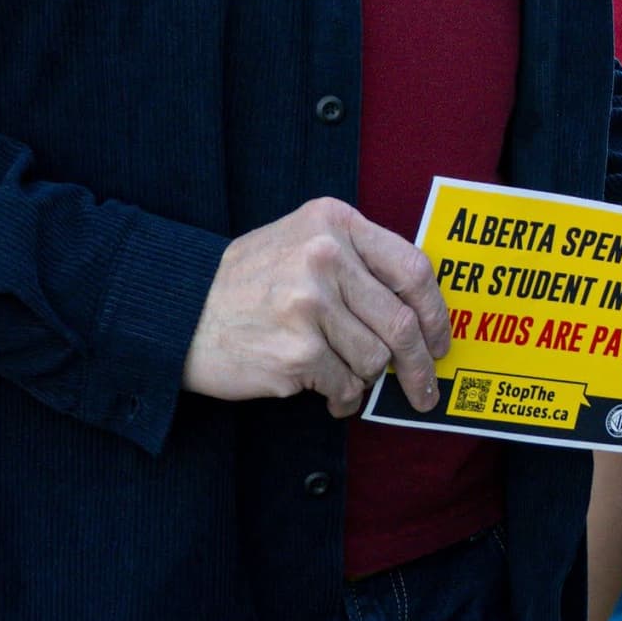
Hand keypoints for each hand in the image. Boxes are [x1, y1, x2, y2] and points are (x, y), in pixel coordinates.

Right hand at [179, 198, 450, 416]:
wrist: (181, 310)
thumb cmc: (248, 281)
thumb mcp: (302, 241)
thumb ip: (357, 262)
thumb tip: (417, 312)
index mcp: (334, 223)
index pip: (412, 268)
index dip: (435, 312)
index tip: (440, 340)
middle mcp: (325, 258)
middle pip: (400, 323)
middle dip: (419, 366)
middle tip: (424, 390)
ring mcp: (310, 305)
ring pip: (374, 360)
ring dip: (365, 379)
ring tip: (343, 376)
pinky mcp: (296, 351)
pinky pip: (345, 385)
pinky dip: (342, 396)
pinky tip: (325, 391)